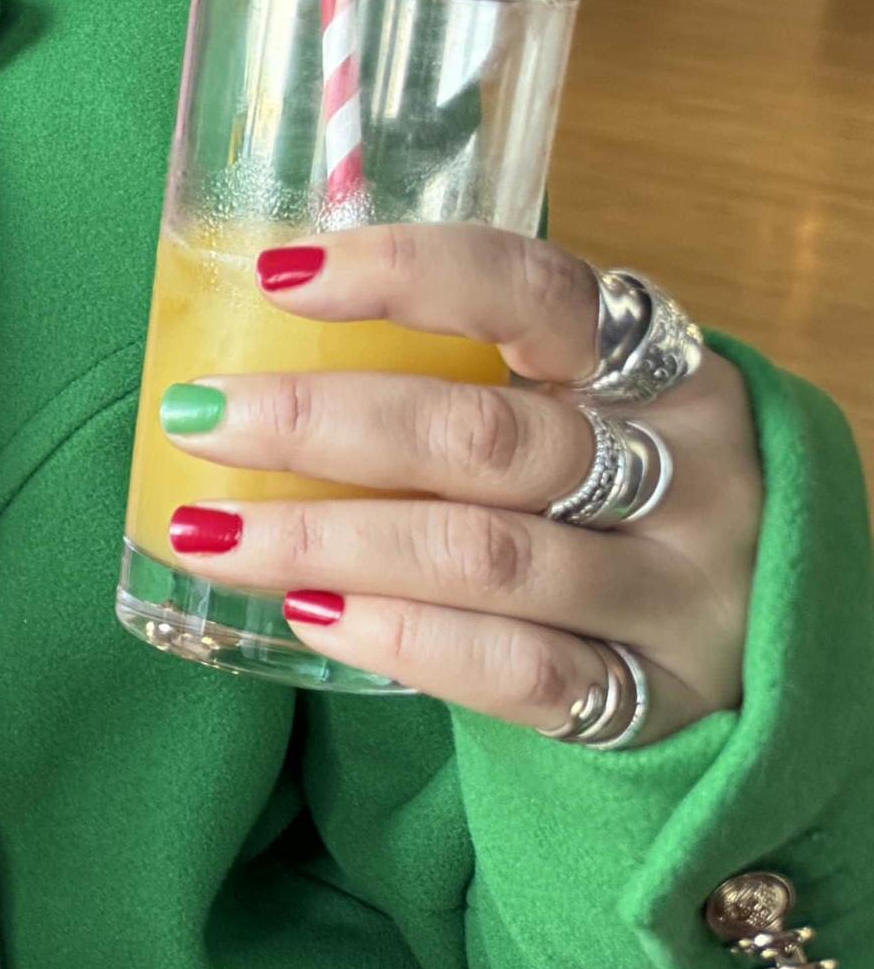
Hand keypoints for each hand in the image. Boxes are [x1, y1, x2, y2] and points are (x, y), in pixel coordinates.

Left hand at [157, 225, 759, 743]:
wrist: (773, 644)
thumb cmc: (625, 495)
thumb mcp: (589, 408)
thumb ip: (477, 364)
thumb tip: (267, 302)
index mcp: (664, 369)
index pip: (534, 292)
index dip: (405, 272)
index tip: (278, 273)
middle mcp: (689, 472)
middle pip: (482, 436)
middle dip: (318, 424)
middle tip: (196, 418)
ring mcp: (684, 591)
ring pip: (482, 555)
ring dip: (324, 540)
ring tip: (209, 533)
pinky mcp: (661, 696)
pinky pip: (521, 669)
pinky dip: (405, 640)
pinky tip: (310, 615)